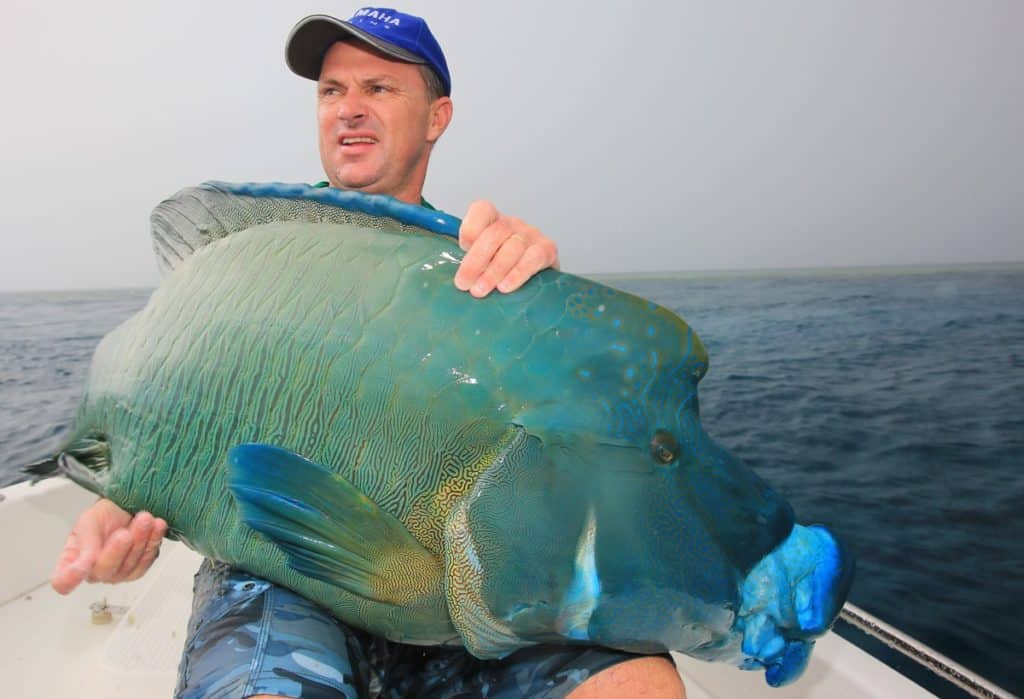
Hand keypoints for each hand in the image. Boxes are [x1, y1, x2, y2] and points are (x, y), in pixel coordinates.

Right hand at [51, 498, 166, 594]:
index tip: (82, 565)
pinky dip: (153, 542)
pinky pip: (146, 561)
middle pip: (103, 571)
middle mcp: (93, 571)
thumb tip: (84, 564)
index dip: (69, 579)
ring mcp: (116, 572)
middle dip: (118, 549)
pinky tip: (156, 527)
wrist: (129, 507)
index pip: (63, 581)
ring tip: (145, 518)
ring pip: (128, 566)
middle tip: (125, 532)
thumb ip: (86, 542)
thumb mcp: (90, 520)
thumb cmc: (105, 514)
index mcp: (72, 560)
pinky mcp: (137, 569)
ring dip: (140, 540)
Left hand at [454, 200, 558, 297]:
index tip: (460, 250)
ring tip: (480, 291)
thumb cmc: (498, 270)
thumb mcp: (477, 261)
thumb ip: (464, 259)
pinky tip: (505, 287)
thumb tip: (438, 269)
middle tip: (464, 284)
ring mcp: (532, 235)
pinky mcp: (548, 250)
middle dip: (476, 261)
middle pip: (495, 233)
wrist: (534, 281)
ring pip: (513, 246)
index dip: (469, 230)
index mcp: (493, 220)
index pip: (482, 210)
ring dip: (494, 271)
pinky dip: (518, 273)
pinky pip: (534, 258)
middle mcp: (513, 223)